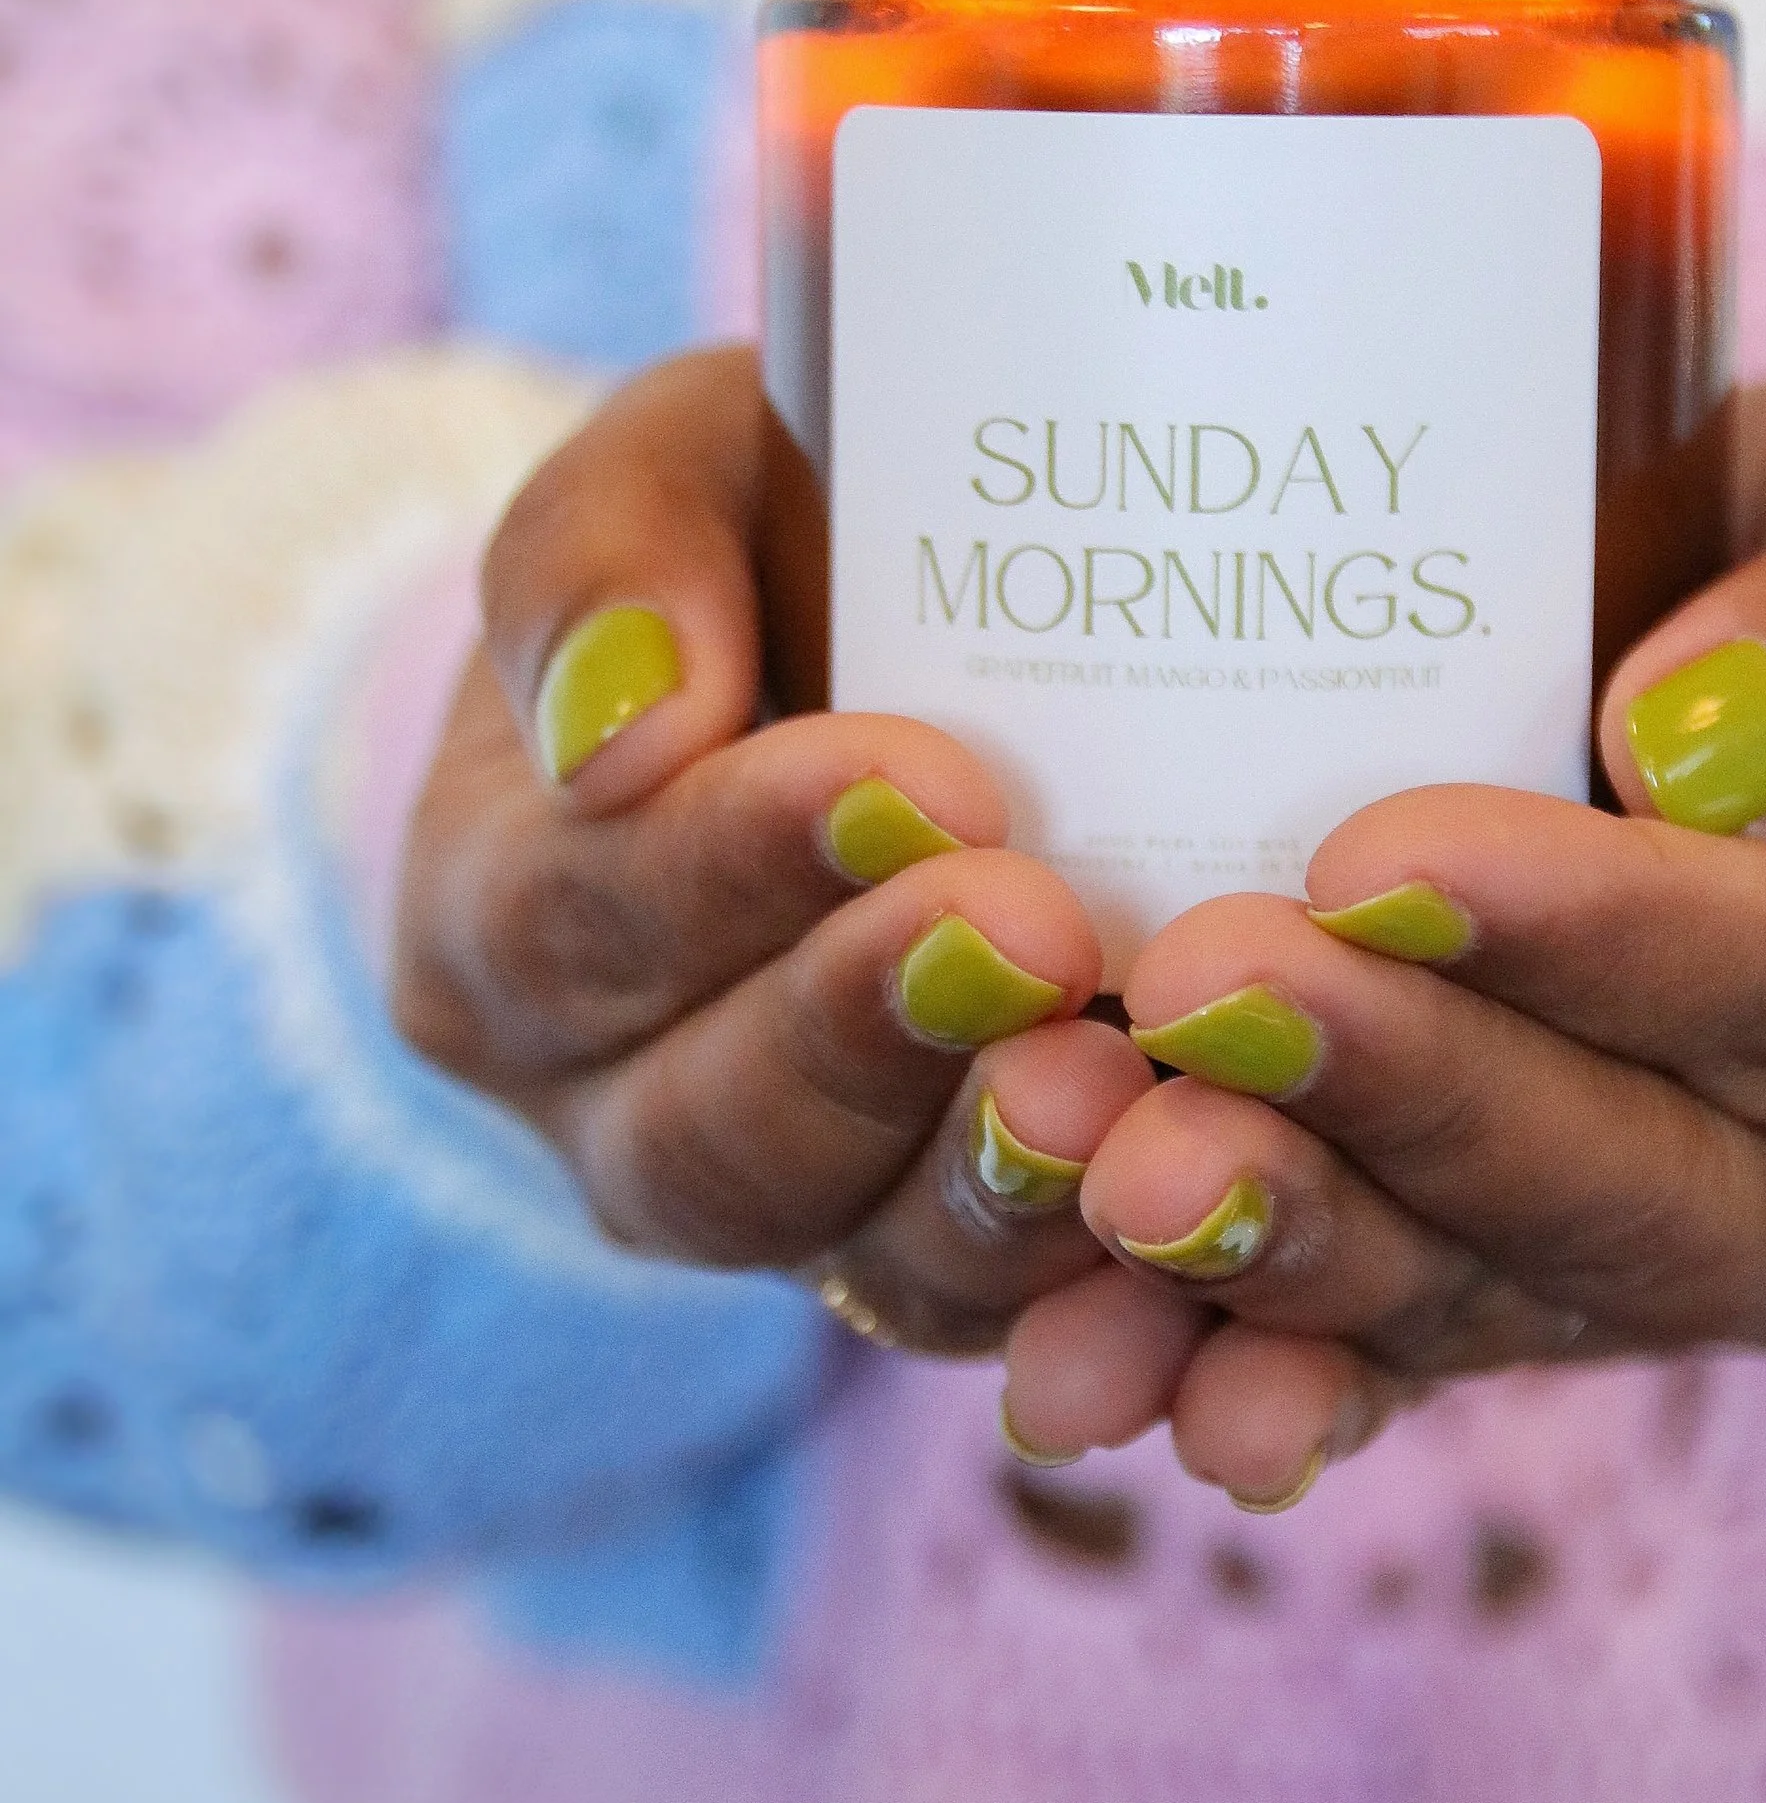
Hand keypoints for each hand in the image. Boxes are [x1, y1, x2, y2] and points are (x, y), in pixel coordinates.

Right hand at [391, 349, 1156, 1349]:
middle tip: (1038, 929)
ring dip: (998, 1184)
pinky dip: (1123, 1290)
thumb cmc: (765, 550)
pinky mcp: (961, 1271)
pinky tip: (1221, 1218)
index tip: (912, 780)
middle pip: (716, 1136)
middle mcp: (622, 1110)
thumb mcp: (670, 479)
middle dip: (877, 1033)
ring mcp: (803, 1218)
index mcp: (506, 920)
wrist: (893, 667)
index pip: (586, 918)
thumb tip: (625, 726)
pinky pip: (1030, 1323)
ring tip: (1116, 1081)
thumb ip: (609, 554)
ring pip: (872, 1259)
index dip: (742, 863)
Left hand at [1001, 380, 1765, 1501]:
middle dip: (1404, 1098)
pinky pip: (1377, 1368)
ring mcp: (1666, 1283)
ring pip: (1482, 1300)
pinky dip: (1234, 1371)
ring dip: (1288, 1248)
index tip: (1389, 856)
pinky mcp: (1510, 1308)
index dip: (1604, 942)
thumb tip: (1709, 736)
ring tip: (1114, 1168)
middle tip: (1200, 986)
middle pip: (1631, 1190)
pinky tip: (1082, 1370)